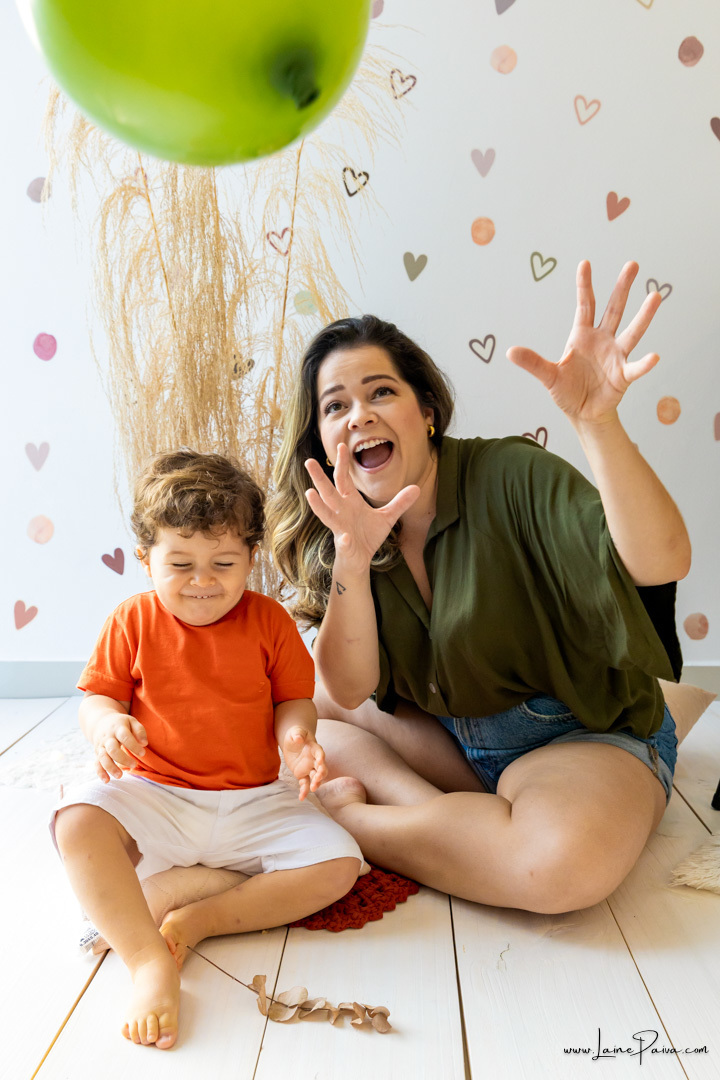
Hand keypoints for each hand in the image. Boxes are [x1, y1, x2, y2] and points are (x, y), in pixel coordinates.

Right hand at [93, 713, 146, 783]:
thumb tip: (144, 743)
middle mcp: (108, 738)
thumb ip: (139, 731)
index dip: (133, 746)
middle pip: (112, 749)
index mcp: (118, 728)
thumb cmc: (122, 724)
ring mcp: (101, 746)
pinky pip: (97, 764)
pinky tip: (107, 780)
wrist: (101, 722)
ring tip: (120, 776)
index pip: (125, 736)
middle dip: (123, 759)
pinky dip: (100, 773)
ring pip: (103, 758)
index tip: (142, 753)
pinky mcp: (97, 754)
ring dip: (110, 767)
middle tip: (134, 765)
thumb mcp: (132, 721)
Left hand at [282, 725, 327, 800]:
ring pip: (315, 777)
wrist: (293, 741)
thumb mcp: (295, 732)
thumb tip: (298, 738)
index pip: (320, 753)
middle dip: (321, 773)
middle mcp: (314, 760)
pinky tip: (301, 797)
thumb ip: (298, 734)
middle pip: (321, 767)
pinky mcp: (302, 774)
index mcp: (314, 748)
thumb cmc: (296, 734)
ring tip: (312, 789)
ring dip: (316, 783)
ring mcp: (309, 768)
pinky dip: (304, 790)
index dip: (320, 757)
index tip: (320, 761)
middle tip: (318, 778)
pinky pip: (305, 783)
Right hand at [305, 443, 420, 573]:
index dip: (343, 463)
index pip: (343, 479)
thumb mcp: (387, 517)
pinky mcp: (344, 545)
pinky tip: (344, 537)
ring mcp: (339, 528)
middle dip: (319, 477)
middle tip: (309, 462)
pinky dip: (343, 540)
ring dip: (318, 505)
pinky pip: (343, 541)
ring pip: (325, 514)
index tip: (341, 446)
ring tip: (309, 493)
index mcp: (349, 501)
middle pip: (328, 491)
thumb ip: (399, 503)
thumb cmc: (368, 535)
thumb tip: (417, 488)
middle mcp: (340, 511)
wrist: (360, 559)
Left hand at [507, 261, 662, 425]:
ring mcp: (616, 355)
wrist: (584, 414)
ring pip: (632, 332)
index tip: (585, 263)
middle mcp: (603, 340)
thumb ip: (533, 362)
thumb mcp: (548, 376)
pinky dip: (645, 364)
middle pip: (613, 309)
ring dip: (644, 315)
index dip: (584, 285)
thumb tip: (509, 352)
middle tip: (632, 264)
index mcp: (582, 336)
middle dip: (622, 287)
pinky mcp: (624, 375)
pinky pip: (636, 367)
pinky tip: (655, 357)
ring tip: (656, 295)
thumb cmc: (567, 391)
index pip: (585, 305)